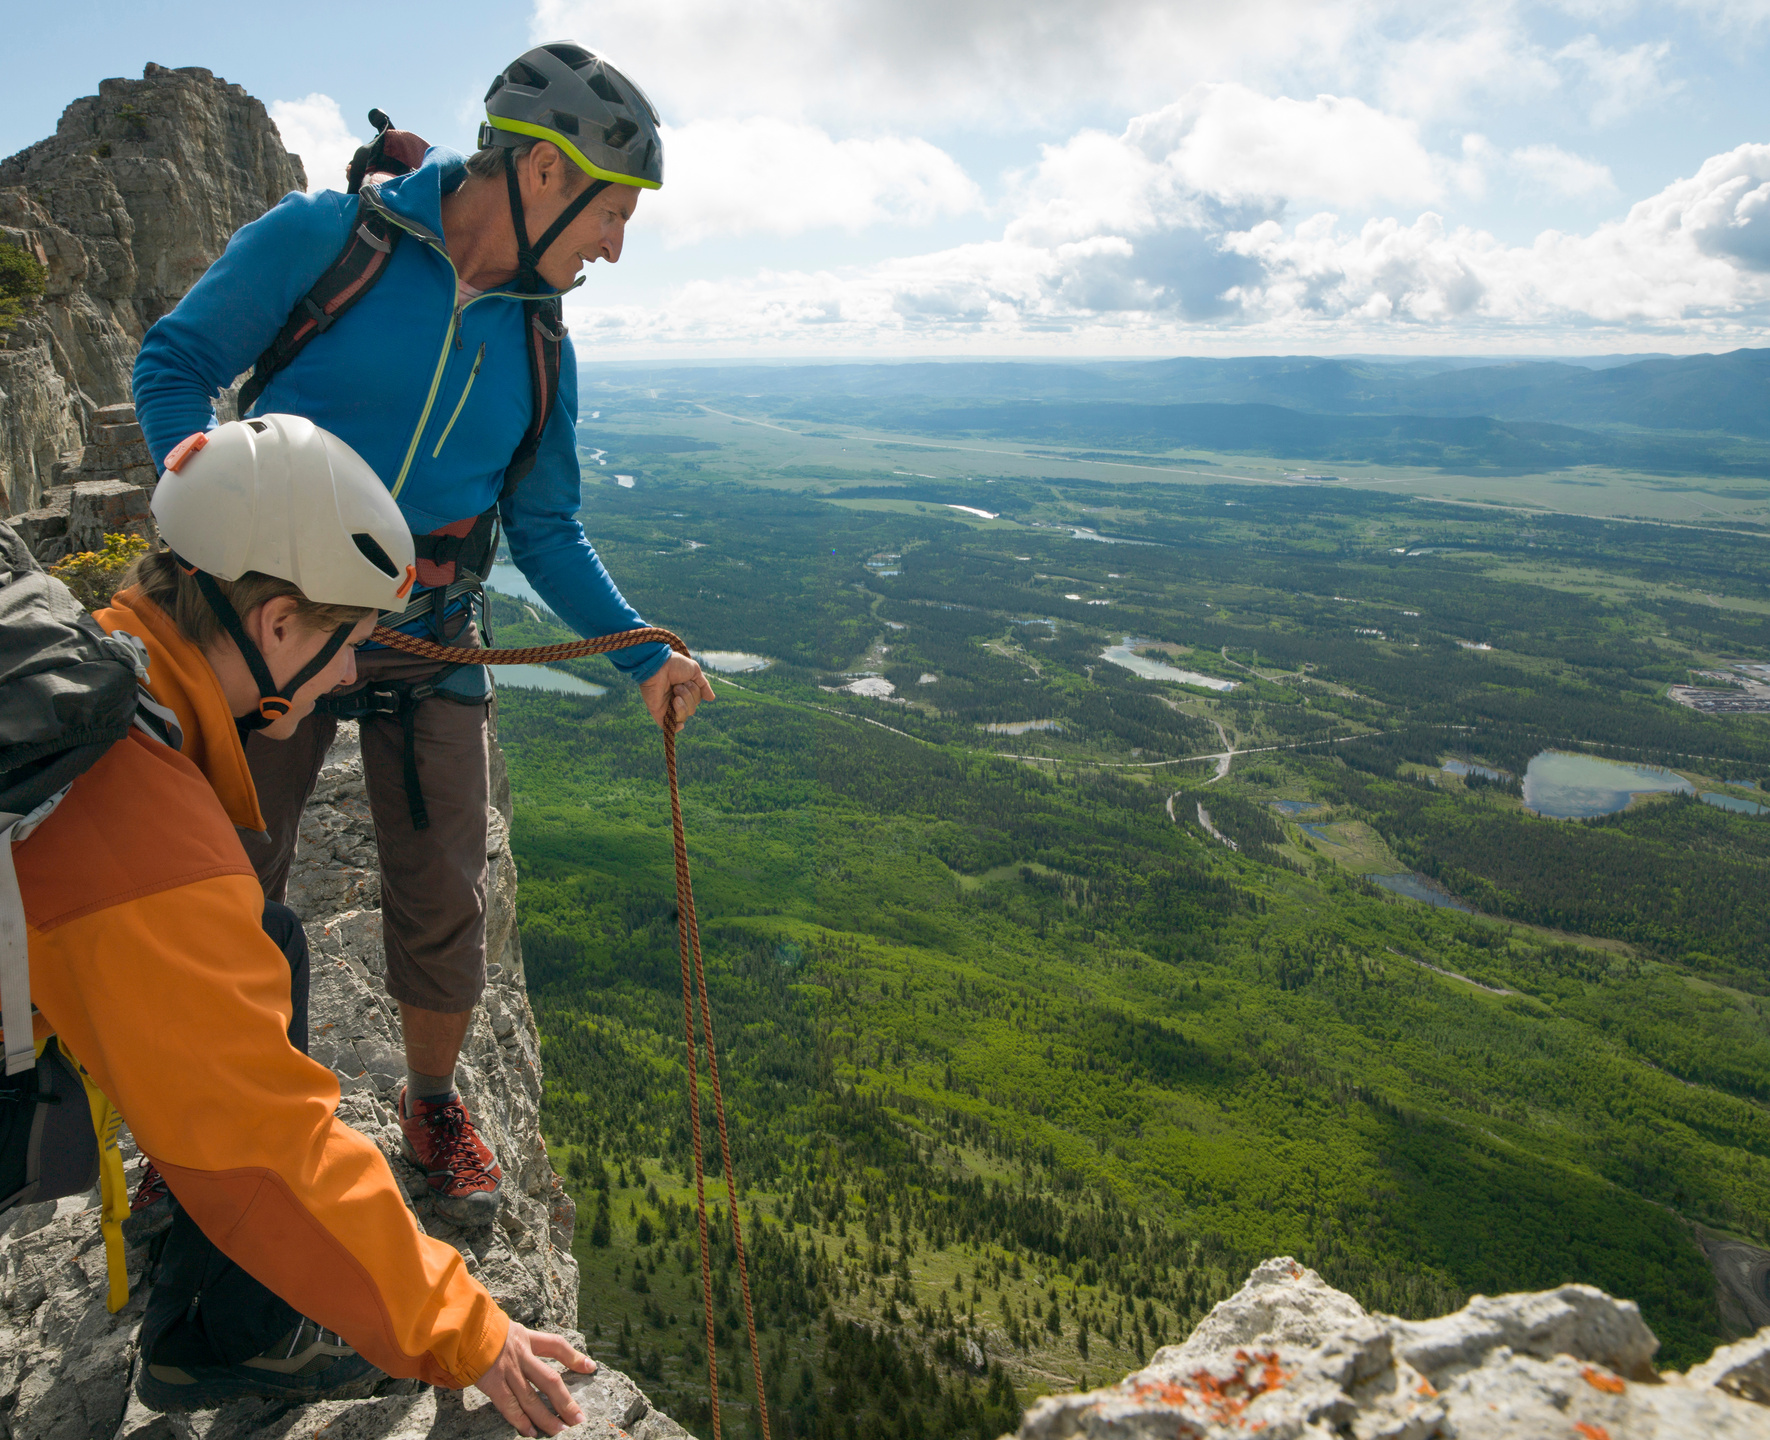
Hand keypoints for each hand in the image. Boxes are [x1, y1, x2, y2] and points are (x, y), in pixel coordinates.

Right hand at [474, 1324, 595, 1435]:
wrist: (460, 1328)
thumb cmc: (479, 1328)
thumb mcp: (505, 1327)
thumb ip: (517, 1340)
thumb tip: (529, 1351)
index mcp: (526, 1338)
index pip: (557, 1346)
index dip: (575, 1357)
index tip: (591, 1368)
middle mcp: (521, 1355)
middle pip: (550, 1381)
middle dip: (566, 1402)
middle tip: (579, 1418)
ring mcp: (508, 1371)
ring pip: (532, 1399)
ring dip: (547, 1417)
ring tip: (560, 1430)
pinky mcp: (493, 1384)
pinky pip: (510, 1406)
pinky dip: (520, 1421)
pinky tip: (531, 1432)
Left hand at [638, 652, 714, 733]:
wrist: (657, 665)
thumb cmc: (674, 665)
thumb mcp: (694, 671)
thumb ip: (703, 685)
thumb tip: (711, 698)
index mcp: (683, 691)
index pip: (696, 701)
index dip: (695, 692)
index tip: (687, 681)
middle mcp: (676, 700)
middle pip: (691, 710)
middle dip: (688, 696)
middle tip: (678, 685)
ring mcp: (667, 707)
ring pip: (683, 717)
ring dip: (683, 703)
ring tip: (674, 691)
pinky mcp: (659, 713)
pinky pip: (670, 726)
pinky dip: (676, 727)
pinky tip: (680, 724)